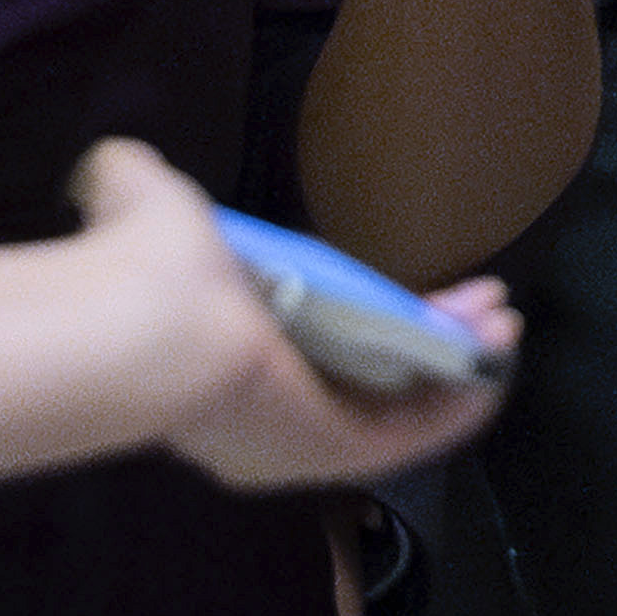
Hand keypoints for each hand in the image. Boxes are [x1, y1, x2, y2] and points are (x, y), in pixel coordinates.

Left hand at [70, 136, 519, 491]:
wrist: (143, 332)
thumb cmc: (146, 265)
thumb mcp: (140, 200)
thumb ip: (130, 182)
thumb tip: (112, 166)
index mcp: (221, 357)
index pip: (313, 339)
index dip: (372, 311)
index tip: (415, 277)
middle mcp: (263, 407)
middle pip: (369, 377)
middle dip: (432, 338)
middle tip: (482, 304)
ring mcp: (300, 436)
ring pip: (396, 405)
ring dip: (454, 366)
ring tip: (504, 323)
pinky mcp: (332, 450)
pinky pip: (407, 434)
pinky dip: (457, 405)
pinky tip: (495, 366)